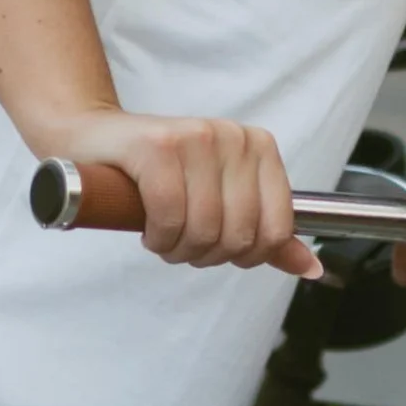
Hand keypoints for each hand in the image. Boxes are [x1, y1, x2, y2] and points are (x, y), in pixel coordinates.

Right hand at [38, 108, 320, 277]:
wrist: (95, 139)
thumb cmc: (160, 174)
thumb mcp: (222, 198)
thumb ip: (267, 232)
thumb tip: (310, 268)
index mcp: (259, 147)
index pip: (275, 229)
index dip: (245, 256)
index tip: (219, 250)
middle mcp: (233, 137)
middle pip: (238, 235)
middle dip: (206, 255)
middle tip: (183, 244)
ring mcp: (197, 137)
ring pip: (204, 230)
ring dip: (177, 250)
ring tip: (164, 236)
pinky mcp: (157, 146)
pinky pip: (170, 217)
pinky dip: (158, 237)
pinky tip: (149, 229)